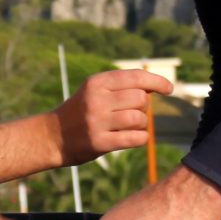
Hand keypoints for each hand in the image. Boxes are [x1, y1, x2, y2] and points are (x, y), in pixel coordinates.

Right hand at [55, 67, 175, 163]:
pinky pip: (135, 138)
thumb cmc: (81, 111)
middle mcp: (96, 99)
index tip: (169, 89)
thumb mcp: (95, 91)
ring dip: (140, 124)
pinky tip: (133, 137)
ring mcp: (97, 122)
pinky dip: (140, 138)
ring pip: (139, 119)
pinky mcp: (99, 143)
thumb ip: (121, 86)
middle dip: (142, 107)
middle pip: (141, 99)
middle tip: (129, 113)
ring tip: (128, 126)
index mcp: (97, 82)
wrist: (52, 136)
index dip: (157, 82)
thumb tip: (155, 86)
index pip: (136, 77)